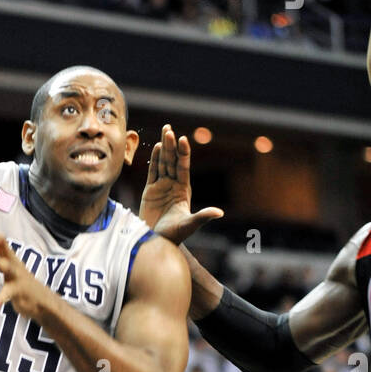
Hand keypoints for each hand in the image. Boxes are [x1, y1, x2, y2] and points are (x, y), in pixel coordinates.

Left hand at [0, 226, 54, 321]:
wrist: (40, 301)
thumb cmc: (16, 284)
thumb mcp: (3, 272)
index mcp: (6, 255)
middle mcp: (12, 261)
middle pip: (1, 242)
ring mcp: (17, 275)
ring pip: (6, 265)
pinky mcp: (19, 290)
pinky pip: (8, 294)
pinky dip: (0, 298)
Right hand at [139, 125, 223, 244]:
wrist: (156, 242)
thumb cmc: (173, 236)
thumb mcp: (189, 225)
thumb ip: (202, 217)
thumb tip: (219, 213)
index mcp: (183, 190)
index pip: (183, 167)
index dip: (183, 153)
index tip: (182, 140)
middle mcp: (173, 185)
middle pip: (172, 161)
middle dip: (171, 145)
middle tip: (169, 129)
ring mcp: (162, 187)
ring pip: (163, 163)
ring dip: (164, 147)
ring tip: (165, 131)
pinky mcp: (150, 191)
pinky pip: (153, 172)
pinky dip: (154, 160)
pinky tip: (157, 147)